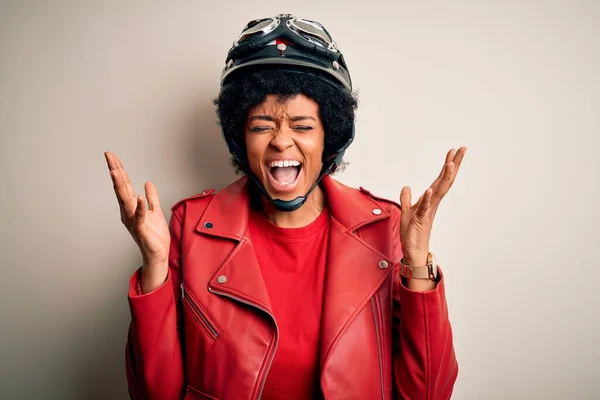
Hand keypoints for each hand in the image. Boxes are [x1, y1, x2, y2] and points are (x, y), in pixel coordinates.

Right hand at [105, 152, 169, 291]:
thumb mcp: (155, 211)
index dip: (119, 170)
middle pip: (121, 188)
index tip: (112, 156)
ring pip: (125, 200)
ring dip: (121, 185)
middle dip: (115, 171)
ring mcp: (132, 221)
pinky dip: (139, 206)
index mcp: (131, 207)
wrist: (157, 254)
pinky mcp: (140, 230)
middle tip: (109, 156)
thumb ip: (152, 197)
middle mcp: (128, 212)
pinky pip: (139, 217)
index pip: (124, 185)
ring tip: (116, 171)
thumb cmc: (154, 235)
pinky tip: (137, 196)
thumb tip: (148, 183)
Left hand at [399, 147, 466, 266]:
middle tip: (462, 150)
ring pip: (438, 192)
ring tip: (451, 164)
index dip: (447, 165)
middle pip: (445, 181)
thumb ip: (406, 199)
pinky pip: (424, 208)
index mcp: (430, 200)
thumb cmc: (412, 233)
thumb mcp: (406, 211)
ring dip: (445, 178)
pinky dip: (426, 198)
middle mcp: (432, 203)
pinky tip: (429, 189)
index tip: (453, 151)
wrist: (414, 252)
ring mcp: (428, 211)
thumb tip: (406, 187)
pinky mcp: (420, 220)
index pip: (440, 179)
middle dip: (454, 165)